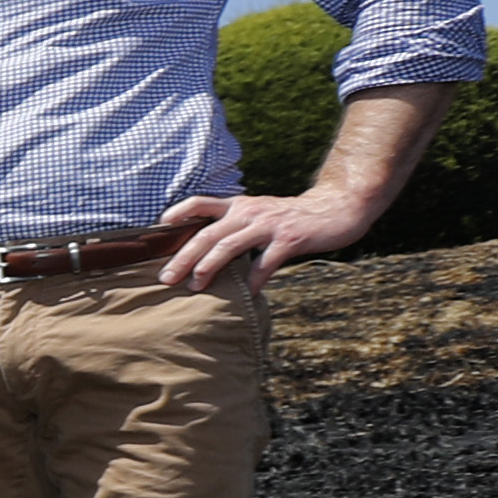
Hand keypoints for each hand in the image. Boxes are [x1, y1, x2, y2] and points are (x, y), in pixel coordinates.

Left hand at [163, 188, 372, 287]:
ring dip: (209, 267)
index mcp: (239, 206)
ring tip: (195, 287)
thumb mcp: (259, 214)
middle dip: (184, 257)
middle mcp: (249, 212)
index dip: (180, 211)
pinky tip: (248, 294)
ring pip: (229, 246)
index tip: (160, 225)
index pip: (201, 203)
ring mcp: (269, 225)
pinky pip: (265, 263)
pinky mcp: (289, 239)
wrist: (336, 208)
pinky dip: (254, 280)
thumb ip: (235, 226)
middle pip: (207, 233)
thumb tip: (204, 251)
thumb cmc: (291, 218)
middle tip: (166, 278)